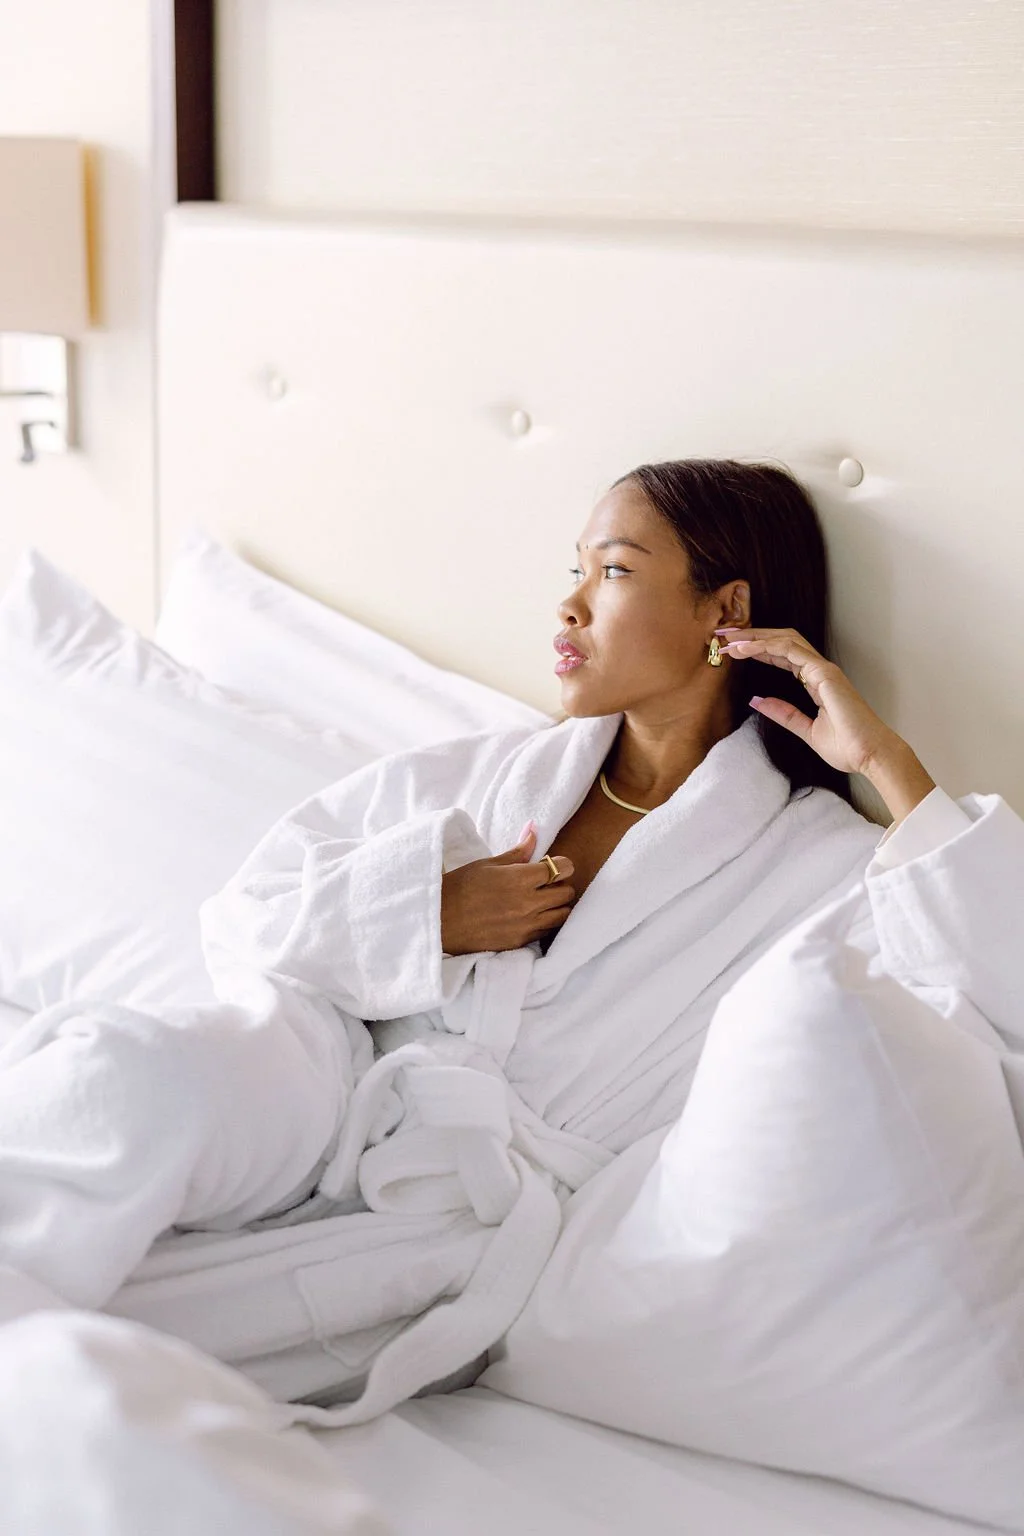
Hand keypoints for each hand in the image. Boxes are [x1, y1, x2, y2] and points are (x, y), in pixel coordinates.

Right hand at [440, 822, 574, 955]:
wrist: (439, 921)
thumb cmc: (460, 887)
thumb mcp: (487, 864)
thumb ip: (517, 852)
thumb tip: (534, 831)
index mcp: (520, 878)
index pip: (561, 869)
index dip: (562, 864)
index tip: (556, 864)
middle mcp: (528, 903)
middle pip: (567, 892)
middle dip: (561, 884)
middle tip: (547, 882)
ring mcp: (526, 925)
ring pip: (562, 914)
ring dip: (557, 905)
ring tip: (542, 900)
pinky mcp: (520, 942)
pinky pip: (546, 931)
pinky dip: (545, 922)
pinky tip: (531, 916)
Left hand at [715, 626, 904, 778]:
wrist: (870, 756)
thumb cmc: (848, 747)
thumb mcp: (806, 730)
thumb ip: (784, 714)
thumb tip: (758, 701)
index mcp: (817, 682)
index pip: (783, 656)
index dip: (758, 650)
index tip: (733, 650)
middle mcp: (820, 671)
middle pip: (782, 641)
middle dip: (753, 636)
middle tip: (726, 636)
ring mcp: (824, 669)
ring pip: (785, 640)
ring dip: (755, 638)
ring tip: (730, 641)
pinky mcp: (824, 673)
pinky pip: (791, 650)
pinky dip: (766, 646)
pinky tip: (746, 649)